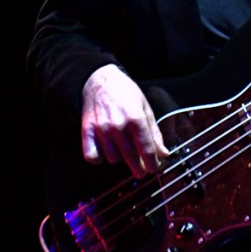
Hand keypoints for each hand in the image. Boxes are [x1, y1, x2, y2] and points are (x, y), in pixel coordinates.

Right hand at [81, 64, 169, 178]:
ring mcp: (101, 130)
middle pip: (131, 158)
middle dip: (138, 168)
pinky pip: (92, 157)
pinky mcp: (86, 132)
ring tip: (122, 149)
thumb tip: (164, 153)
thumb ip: (154, 133)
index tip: (153, 170)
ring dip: (119, 158)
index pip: (146, 150)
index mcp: (136, 119)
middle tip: (141, 170)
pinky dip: (98, 158)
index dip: (152, 164)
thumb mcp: (145, 108)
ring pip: (113, 159)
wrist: (100, 81)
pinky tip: (105, 152)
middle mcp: (118, 126)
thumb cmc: (126, 94)